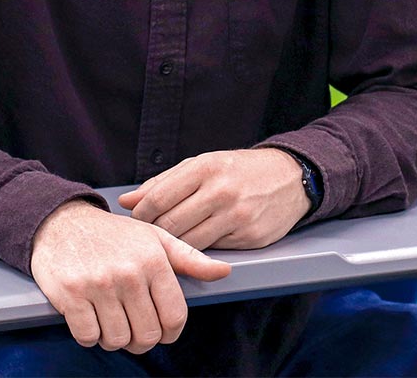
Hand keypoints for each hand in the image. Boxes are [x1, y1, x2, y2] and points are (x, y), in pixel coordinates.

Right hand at [29, 200, 229, 352]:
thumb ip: (190, 259)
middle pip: (147, 335)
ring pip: (118, 339)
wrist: (62, 222)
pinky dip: (90, 335)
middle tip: (133, 326)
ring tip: (111, 319)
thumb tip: (224, 271)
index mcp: (153, 260)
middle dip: (142, 339)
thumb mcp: (156, 238)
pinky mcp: (71, 295)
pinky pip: (88, 337)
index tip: (162, 330)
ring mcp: (99, 284)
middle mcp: (128, 272)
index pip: (174, 317)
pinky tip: (91, 317)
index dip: (170, 333)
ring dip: (114, 338)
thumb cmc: (113, 234)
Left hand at [118, 149, 308, 250]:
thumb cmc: (238, 170)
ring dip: (174, 247)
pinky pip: (212, 251)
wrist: (290, 178)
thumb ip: (163, 183)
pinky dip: (199, 251)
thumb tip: (126, 202)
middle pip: (170, 224)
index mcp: (205, 168)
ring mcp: (237, 216)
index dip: (140, 216)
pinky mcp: (249, 237)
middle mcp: (221, 191)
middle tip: (150, 239)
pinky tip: (196, 245)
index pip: (157, 199)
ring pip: (189, 243)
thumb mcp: (202, 165)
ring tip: (170, 244)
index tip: (137, 223)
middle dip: (154, 235)